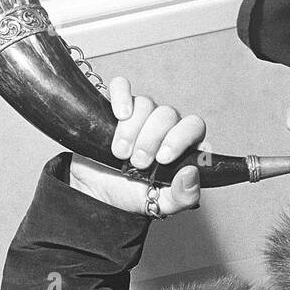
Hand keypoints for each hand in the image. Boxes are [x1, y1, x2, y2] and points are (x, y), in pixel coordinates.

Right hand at [68, 76, 205, 215]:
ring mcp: (140, 114)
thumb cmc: (131, 194)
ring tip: (121, 153)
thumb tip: (191, 173)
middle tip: (138, 162)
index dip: (180, 138)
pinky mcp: (115, 106)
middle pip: (167, 114)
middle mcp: (163, 125)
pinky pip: (121, 86)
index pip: (193, 126)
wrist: (95, 192)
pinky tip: (119, 115)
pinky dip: (121, 97)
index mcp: (181, 145)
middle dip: (150, 139)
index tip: (162, 159)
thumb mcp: (159, 204)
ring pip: (145, 103)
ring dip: (131, 130)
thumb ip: (182, 195)